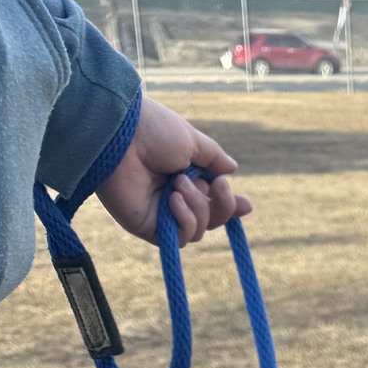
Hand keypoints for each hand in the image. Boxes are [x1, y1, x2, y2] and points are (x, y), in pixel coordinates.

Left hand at [94, 95, 250, 245]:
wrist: (121, 134)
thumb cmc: (152, 129)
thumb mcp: (191, 140)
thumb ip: (213, 157)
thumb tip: (233, 169)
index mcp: (183, 174)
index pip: (211, 200)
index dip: (229, 206)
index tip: (246, 205)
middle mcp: (172, 196)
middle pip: (210, 219)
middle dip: (220, 205)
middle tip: (218, 186)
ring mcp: (160, 214)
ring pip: (198, 230)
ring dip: (198, 207)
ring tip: (178, 183)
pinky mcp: (148, 227)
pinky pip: (180, 238)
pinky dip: (185, 220)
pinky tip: (174, 200)